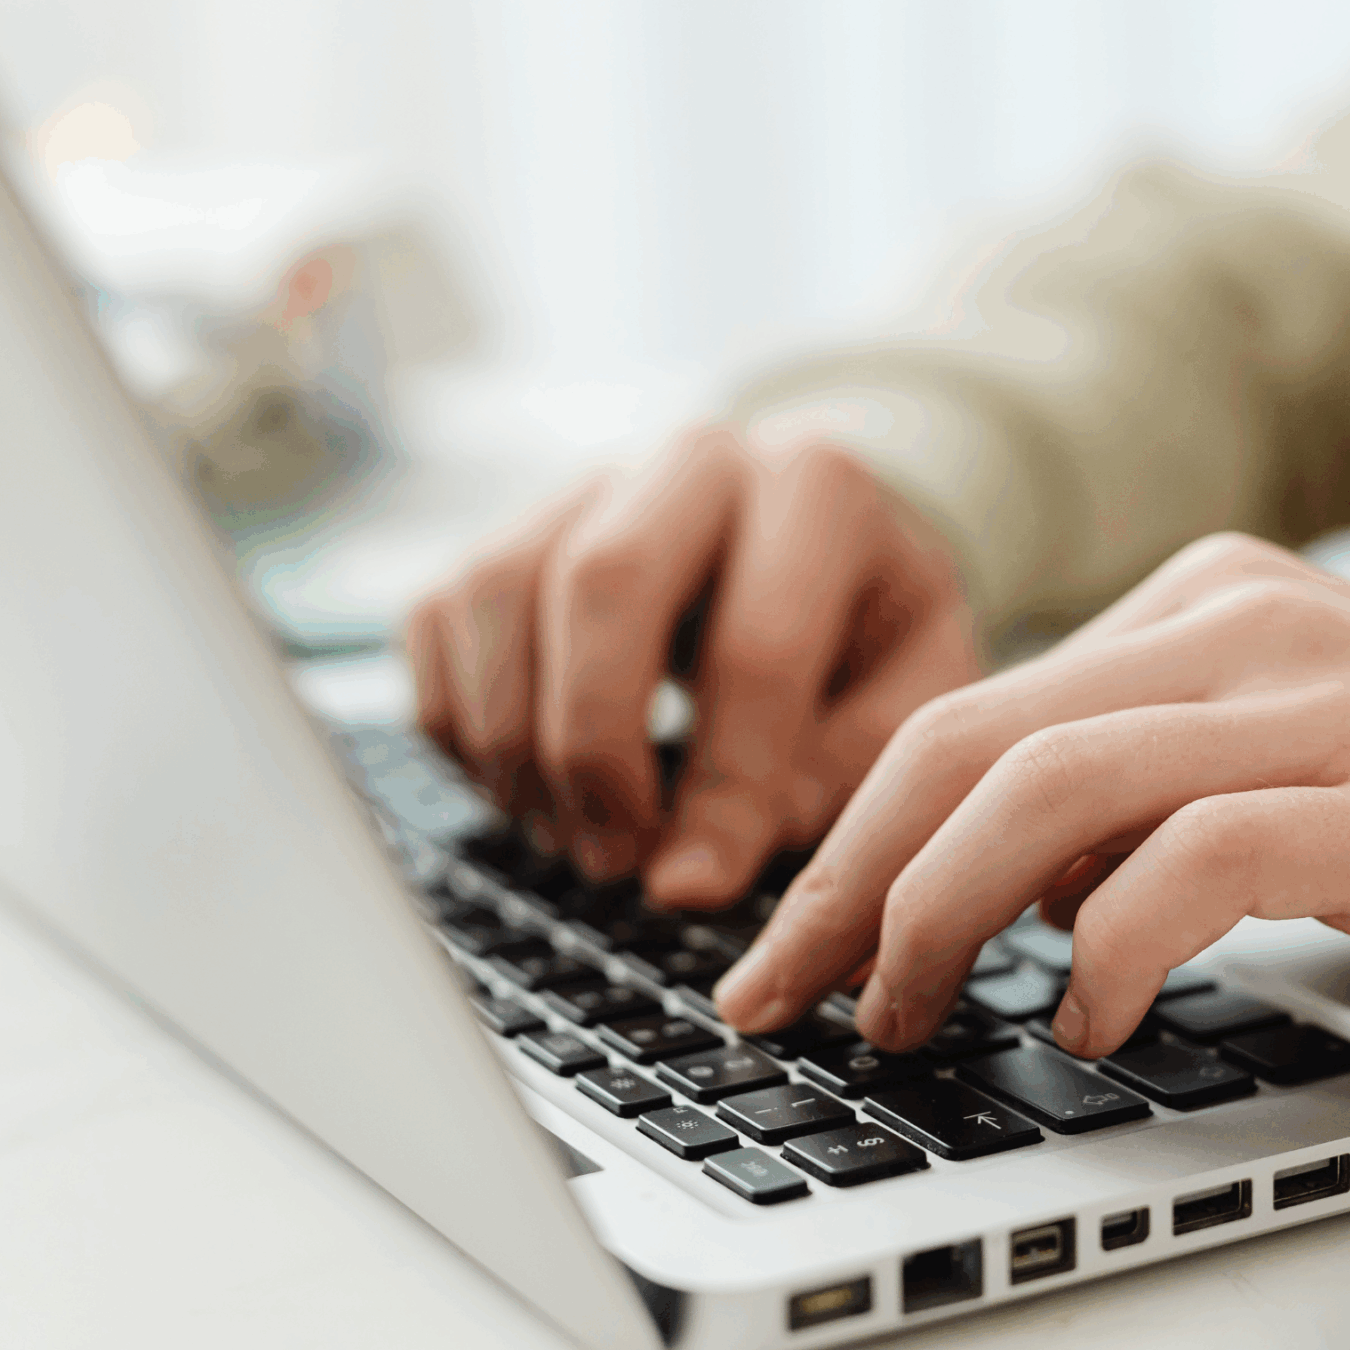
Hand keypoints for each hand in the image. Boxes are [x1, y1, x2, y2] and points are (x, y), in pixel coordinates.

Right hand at [403, 429, 981, 906]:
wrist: (814, 544)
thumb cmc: (867, 632)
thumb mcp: (910, 695)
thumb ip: (840, 772)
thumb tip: (705, 861)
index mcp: (818, 489)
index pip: (755, 646)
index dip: (721, 787)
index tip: (695, 888)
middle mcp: (694, 460)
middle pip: (602, 581)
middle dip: (596, 746)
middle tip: (616, 860)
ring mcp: (587, 483)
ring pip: (499, 593)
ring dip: (517, 744)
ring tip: (576, 840)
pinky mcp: (507, 527)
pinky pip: (439, 619)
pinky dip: (461, 726)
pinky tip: (529, 790)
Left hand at [713, 532, 1349, 1055]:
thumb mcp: (1278, 751)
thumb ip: (1137, 791)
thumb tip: (980, 885)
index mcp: (1201, 601)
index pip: (969, 711)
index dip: (851, 836)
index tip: (791, 943)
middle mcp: (1238, 623)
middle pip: (968, 740)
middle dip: (848, 880)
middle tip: (788, 991)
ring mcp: (1315, 701)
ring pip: (1047, 789)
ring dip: (940, 918)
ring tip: (910, 1013)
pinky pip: (1191, 862)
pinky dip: (1105, 950)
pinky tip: (1084, 1016)